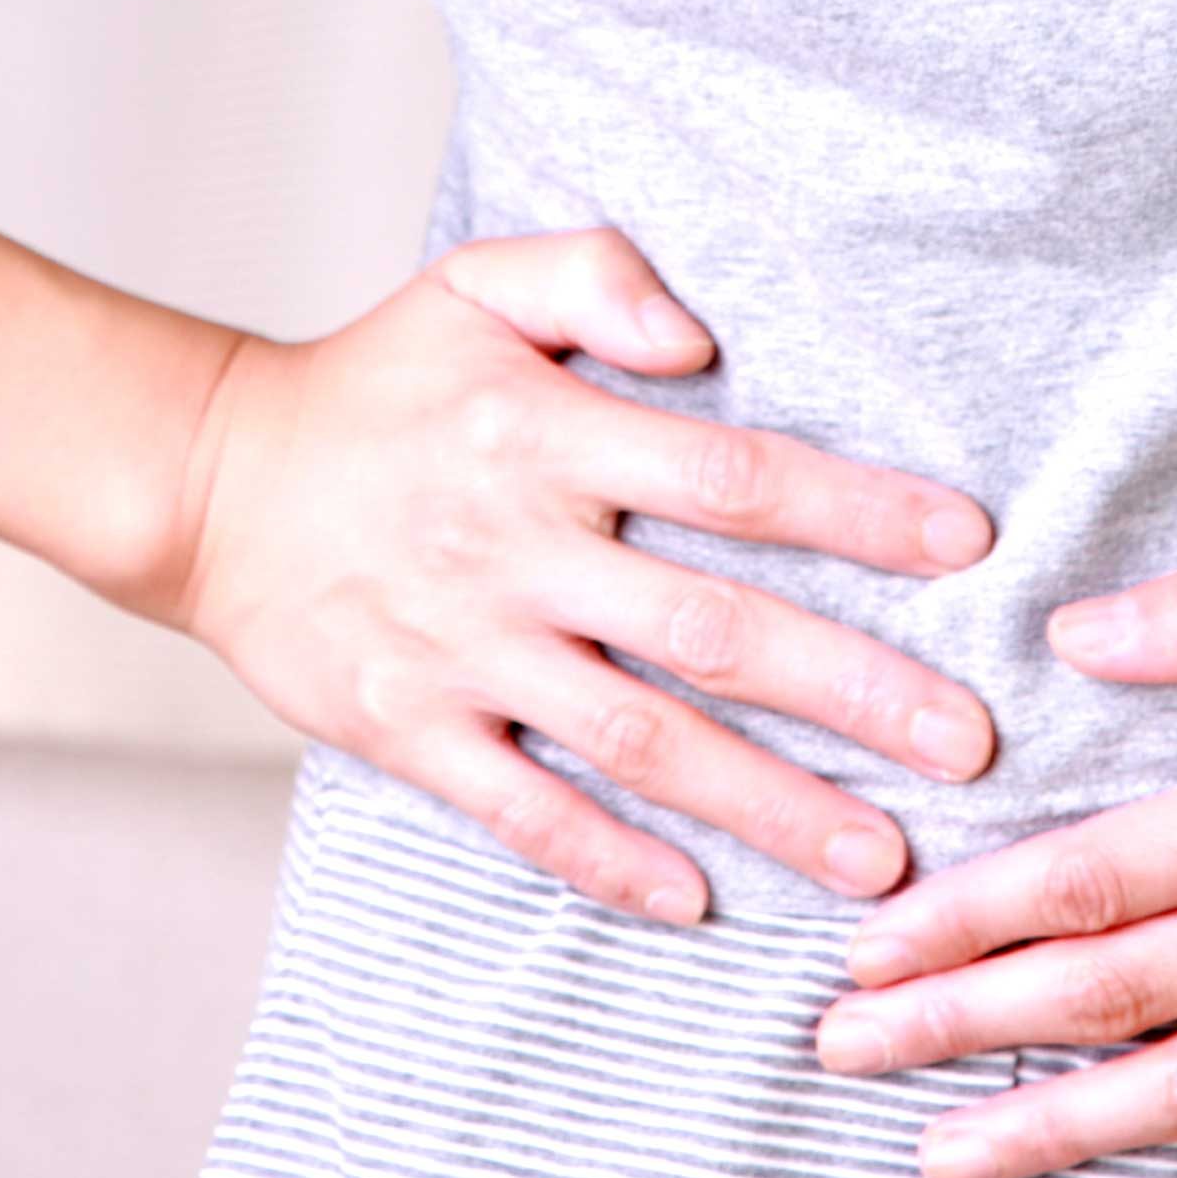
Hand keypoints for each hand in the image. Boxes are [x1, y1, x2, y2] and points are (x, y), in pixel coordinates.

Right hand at [165, 227, 998, 924]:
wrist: (207, 480)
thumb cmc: (377, 383)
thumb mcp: (473, 284)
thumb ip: (594, 275)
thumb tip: (702, 338)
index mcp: (550, 432)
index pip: (734, 475)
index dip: (854, 512)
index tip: (968, 547)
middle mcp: (517, 546)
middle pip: (714, 630)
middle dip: (852, 692)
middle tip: (969, 749)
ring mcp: (462, 650)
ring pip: (639, 740)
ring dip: (766, 806)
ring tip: (879, 861)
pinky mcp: (403, 729)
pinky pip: (520, 809)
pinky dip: (606, 860)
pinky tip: (698, 902)